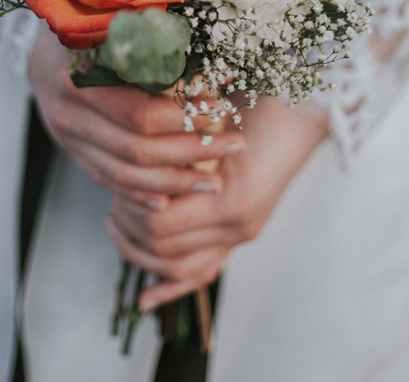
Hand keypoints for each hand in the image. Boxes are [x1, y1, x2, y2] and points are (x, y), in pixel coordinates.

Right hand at [28, 26, 247, 207]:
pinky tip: (174, 197)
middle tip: (236, 144)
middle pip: (136, 149)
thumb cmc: (84, 20)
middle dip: (192, 150)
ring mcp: (66, 137)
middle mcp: (66, 114)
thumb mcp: (109, 13)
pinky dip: (142, 192)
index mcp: (75, 76)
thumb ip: (146, 27)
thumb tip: (206, 38)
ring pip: (124, 174)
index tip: (223, 107)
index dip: (185, 114)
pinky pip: (109, 181)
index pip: (139, 112)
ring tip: (216, 180)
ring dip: (175, 181)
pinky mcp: (72, 151)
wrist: (40, 41)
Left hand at [106, 95, 328, 308]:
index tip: (114, 182)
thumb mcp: (214, 123)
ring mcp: (241, 236)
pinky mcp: (240, 238)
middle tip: (110, 200)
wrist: (297, 115)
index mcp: (232, 199)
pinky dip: (171, 288)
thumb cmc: (255, 108)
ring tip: (117, 224)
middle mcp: (239, 227)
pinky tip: (145, 300)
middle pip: (165, 247)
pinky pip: (202, 273)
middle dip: (129, 225)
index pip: (161, 222)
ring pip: (178, 267)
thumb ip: (179, 149)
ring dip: (141, 251)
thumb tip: (130, 159)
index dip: (130, 206)